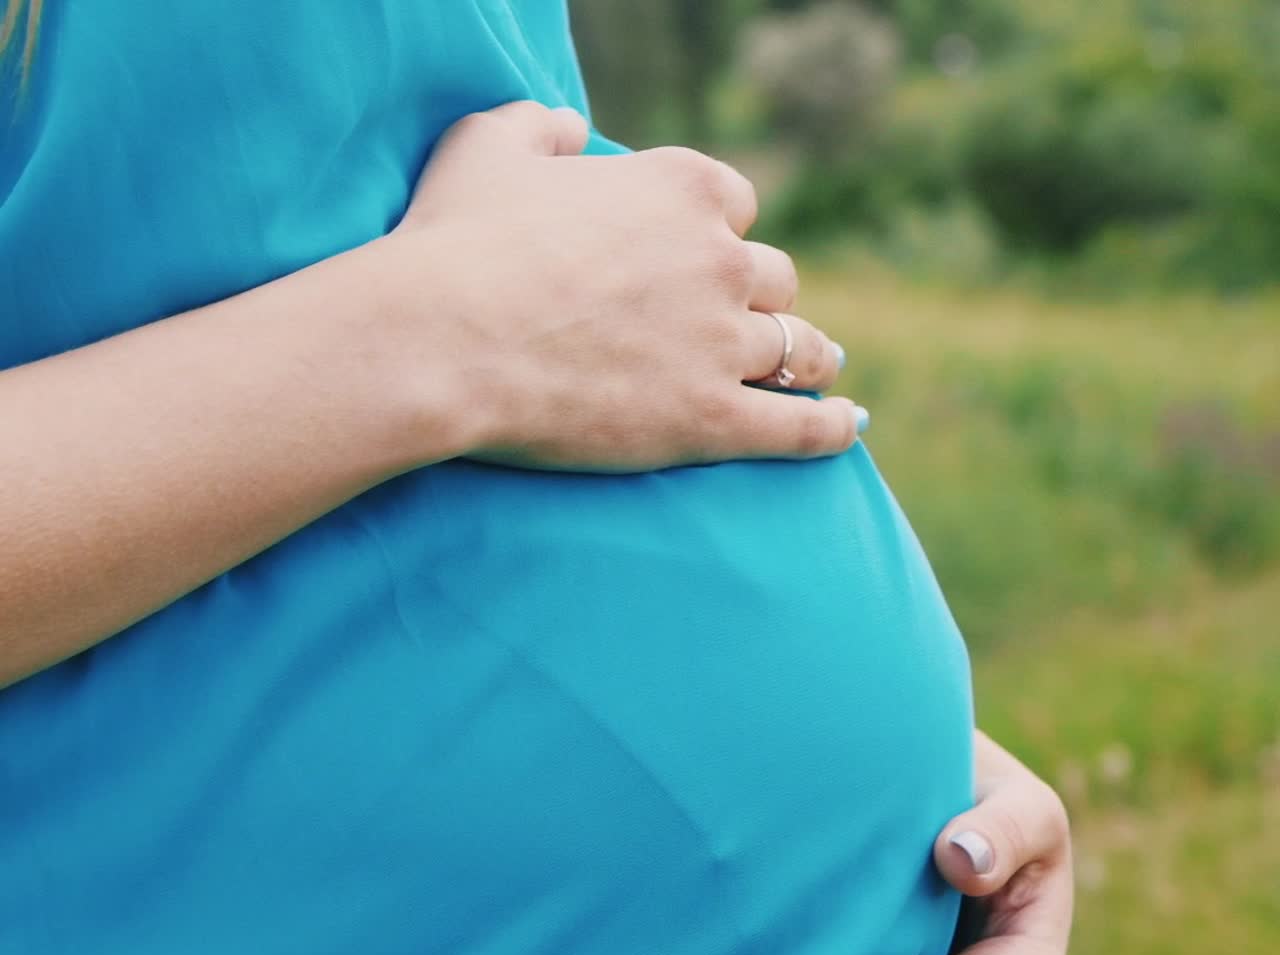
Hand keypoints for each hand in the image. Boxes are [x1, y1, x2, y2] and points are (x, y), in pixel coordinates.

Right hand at [376, 101, 857, 470]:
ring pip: (797, 348)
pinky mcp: (711, 420)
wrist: (446, 341)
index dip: (722, 231)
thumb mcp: (485, 148)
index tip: (707, 254)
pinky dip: (827, 428)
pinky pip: (795, 427)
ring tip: (819, 369)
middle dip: (763, 296)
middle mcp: (718, 260)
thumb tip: (565, 121)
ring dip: (810, 355)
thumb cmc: (456, 243)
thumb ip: (535, 124)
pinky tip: (847, 428)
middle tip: (758, 321)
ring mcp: (721, 344)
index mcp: (679, 187)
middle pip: (773, 278)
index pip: (735, 203)